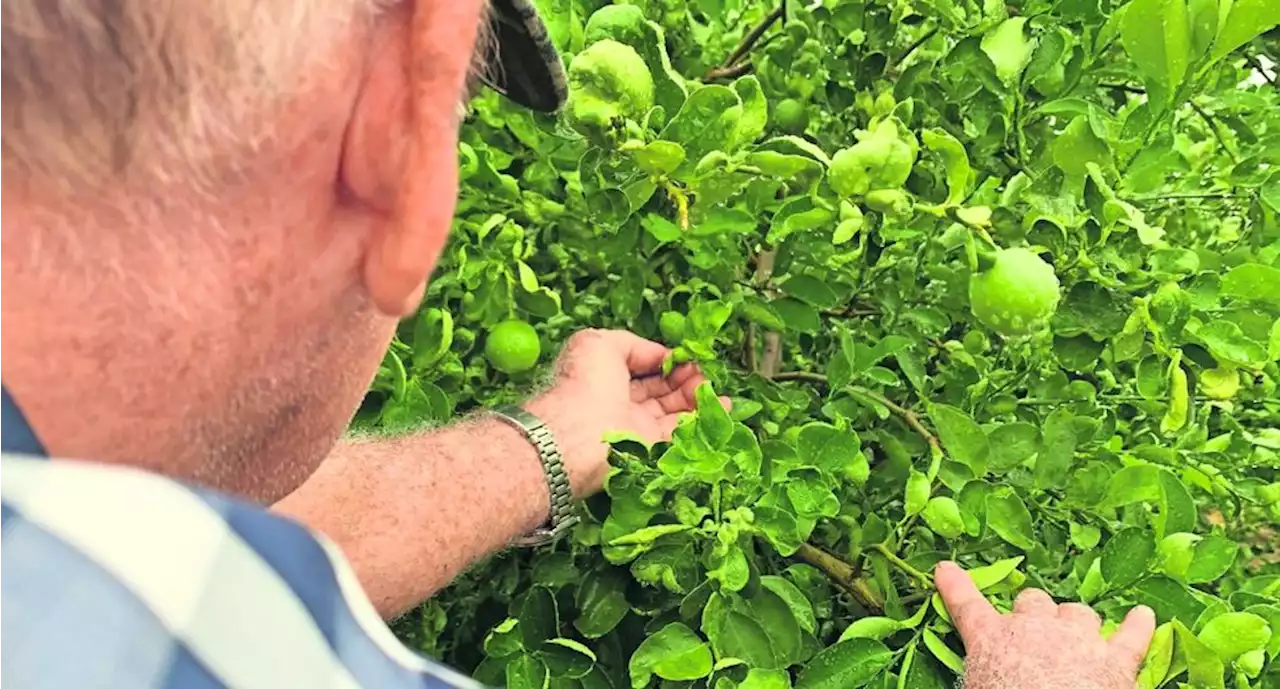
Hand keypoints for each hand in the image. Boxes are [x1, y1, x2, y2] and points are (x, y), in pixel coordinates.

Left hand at [525, 329, 727, 496]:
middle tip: (703, 372)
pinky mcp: (649, 448)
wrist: (578, 435)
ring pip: (673, 411)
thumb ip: (631, 344)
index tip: (687, 356)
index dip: (665, 361)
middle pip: (659, 389)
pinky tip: (722, 405)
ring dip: (696, 396)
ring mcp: (634, 426)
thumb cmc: (585, 382)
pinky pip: (680, 432)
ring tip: (713, 387)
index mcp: (605, 376)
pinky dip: (702, 419)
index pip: (641, 368)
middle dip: (684, 378)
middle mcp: (619, 401)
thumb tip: (660, 355)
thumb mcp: (599, 344)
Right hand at [935, 560, 1156, 688]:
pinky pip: (1132, 635)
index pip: (966, 604)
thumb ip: (977, 669)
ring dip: (1075, 621)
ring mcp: (1078, 638)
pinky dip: (1138, 625)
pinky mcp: (1115, 659)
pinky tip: (1144, 616)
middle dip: (1032, 611)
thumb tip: (977, 672)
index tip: (946, 569)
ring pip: (1078, 613)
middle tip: (1031, 632)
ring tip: (1076, 636)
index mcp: (991, 638)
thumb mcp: (975, 683)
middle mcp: (1034, 628)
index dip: (955, 585)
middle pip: (1032, 600)